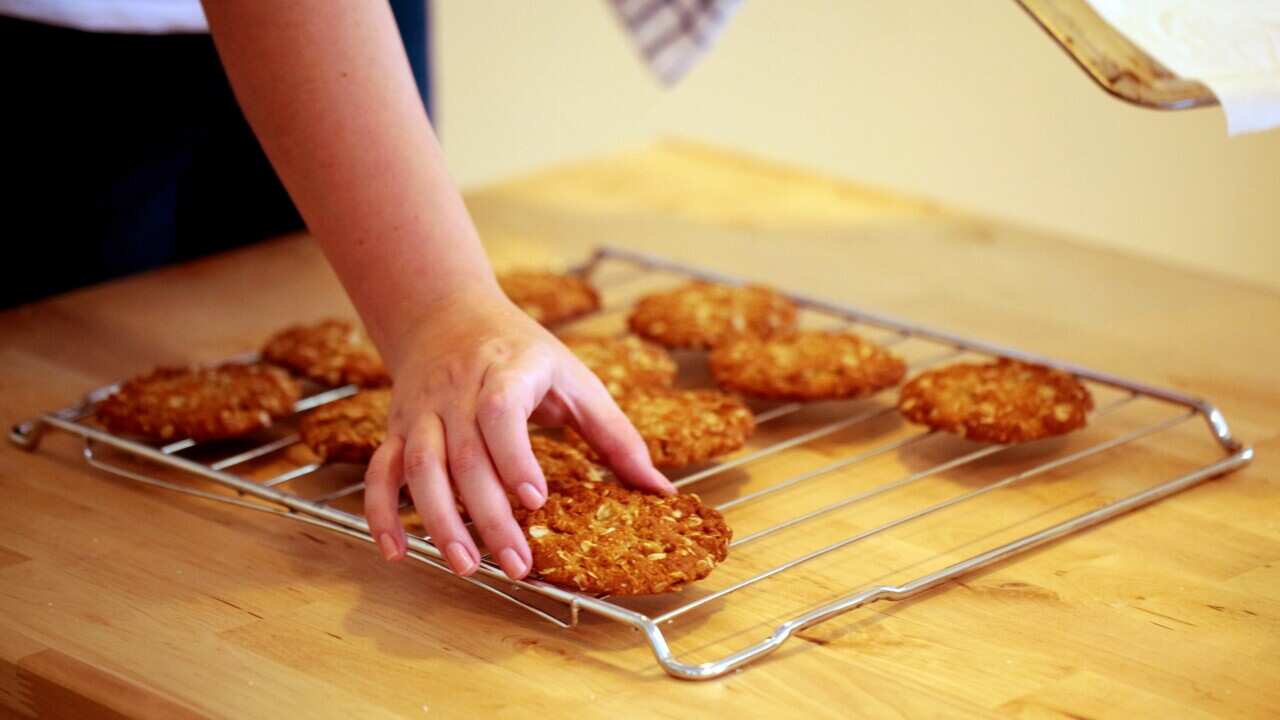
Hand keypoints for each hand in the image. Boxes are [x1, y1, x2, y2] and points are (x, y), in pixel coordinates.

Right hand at [363, 287, 675, 579]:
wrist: (446, 314)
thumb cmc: (522, 352)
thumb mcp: (576, 379)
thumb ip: (617, 435)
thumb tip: (662, 489)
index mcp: (508, 371)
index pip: (501, 411)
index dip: (513, 455)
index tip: (535, 499)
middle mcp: (457, 391)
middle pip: (464, 457)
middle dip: (489, 516)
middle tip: (517, 565)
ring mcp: (422, 412)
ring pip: (420, 469)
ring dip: (439, 521)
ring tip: (467, 566)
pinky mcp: (398, 429)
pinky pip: (381, 472)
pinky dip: (382, 513)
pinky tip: (397, 552)